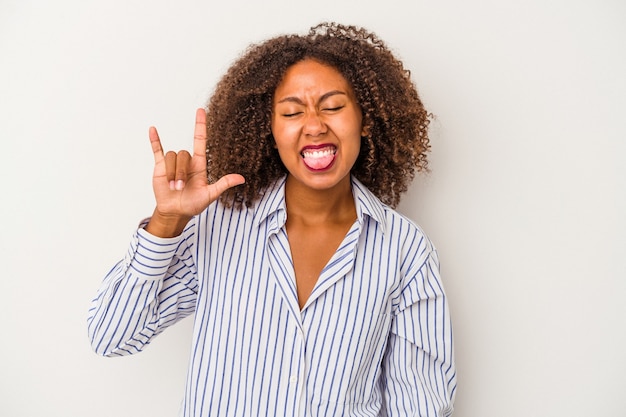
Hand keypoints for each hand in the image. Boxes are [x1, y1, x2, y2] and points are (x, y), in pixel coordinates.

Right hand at [145, 108, 244, 236]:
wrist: (176, 212)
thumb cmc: (193, 204)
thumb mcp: (210, 194)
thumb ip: (224, 184)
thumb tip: (242, 178)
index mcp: (199, 165)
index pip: (200, 140)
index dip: (200, 126)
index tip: (201, 111)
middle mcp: (186, 162)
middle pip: (183, 154)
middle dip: (181, 173)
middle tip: (180, 188)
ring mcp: (173, 163)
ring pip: (171, 157)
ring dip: (172, 173)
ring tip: (173, 187)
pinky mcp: (160, 167)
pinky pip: (157, 150)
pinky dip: (155, 140)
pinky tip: (152, 130)